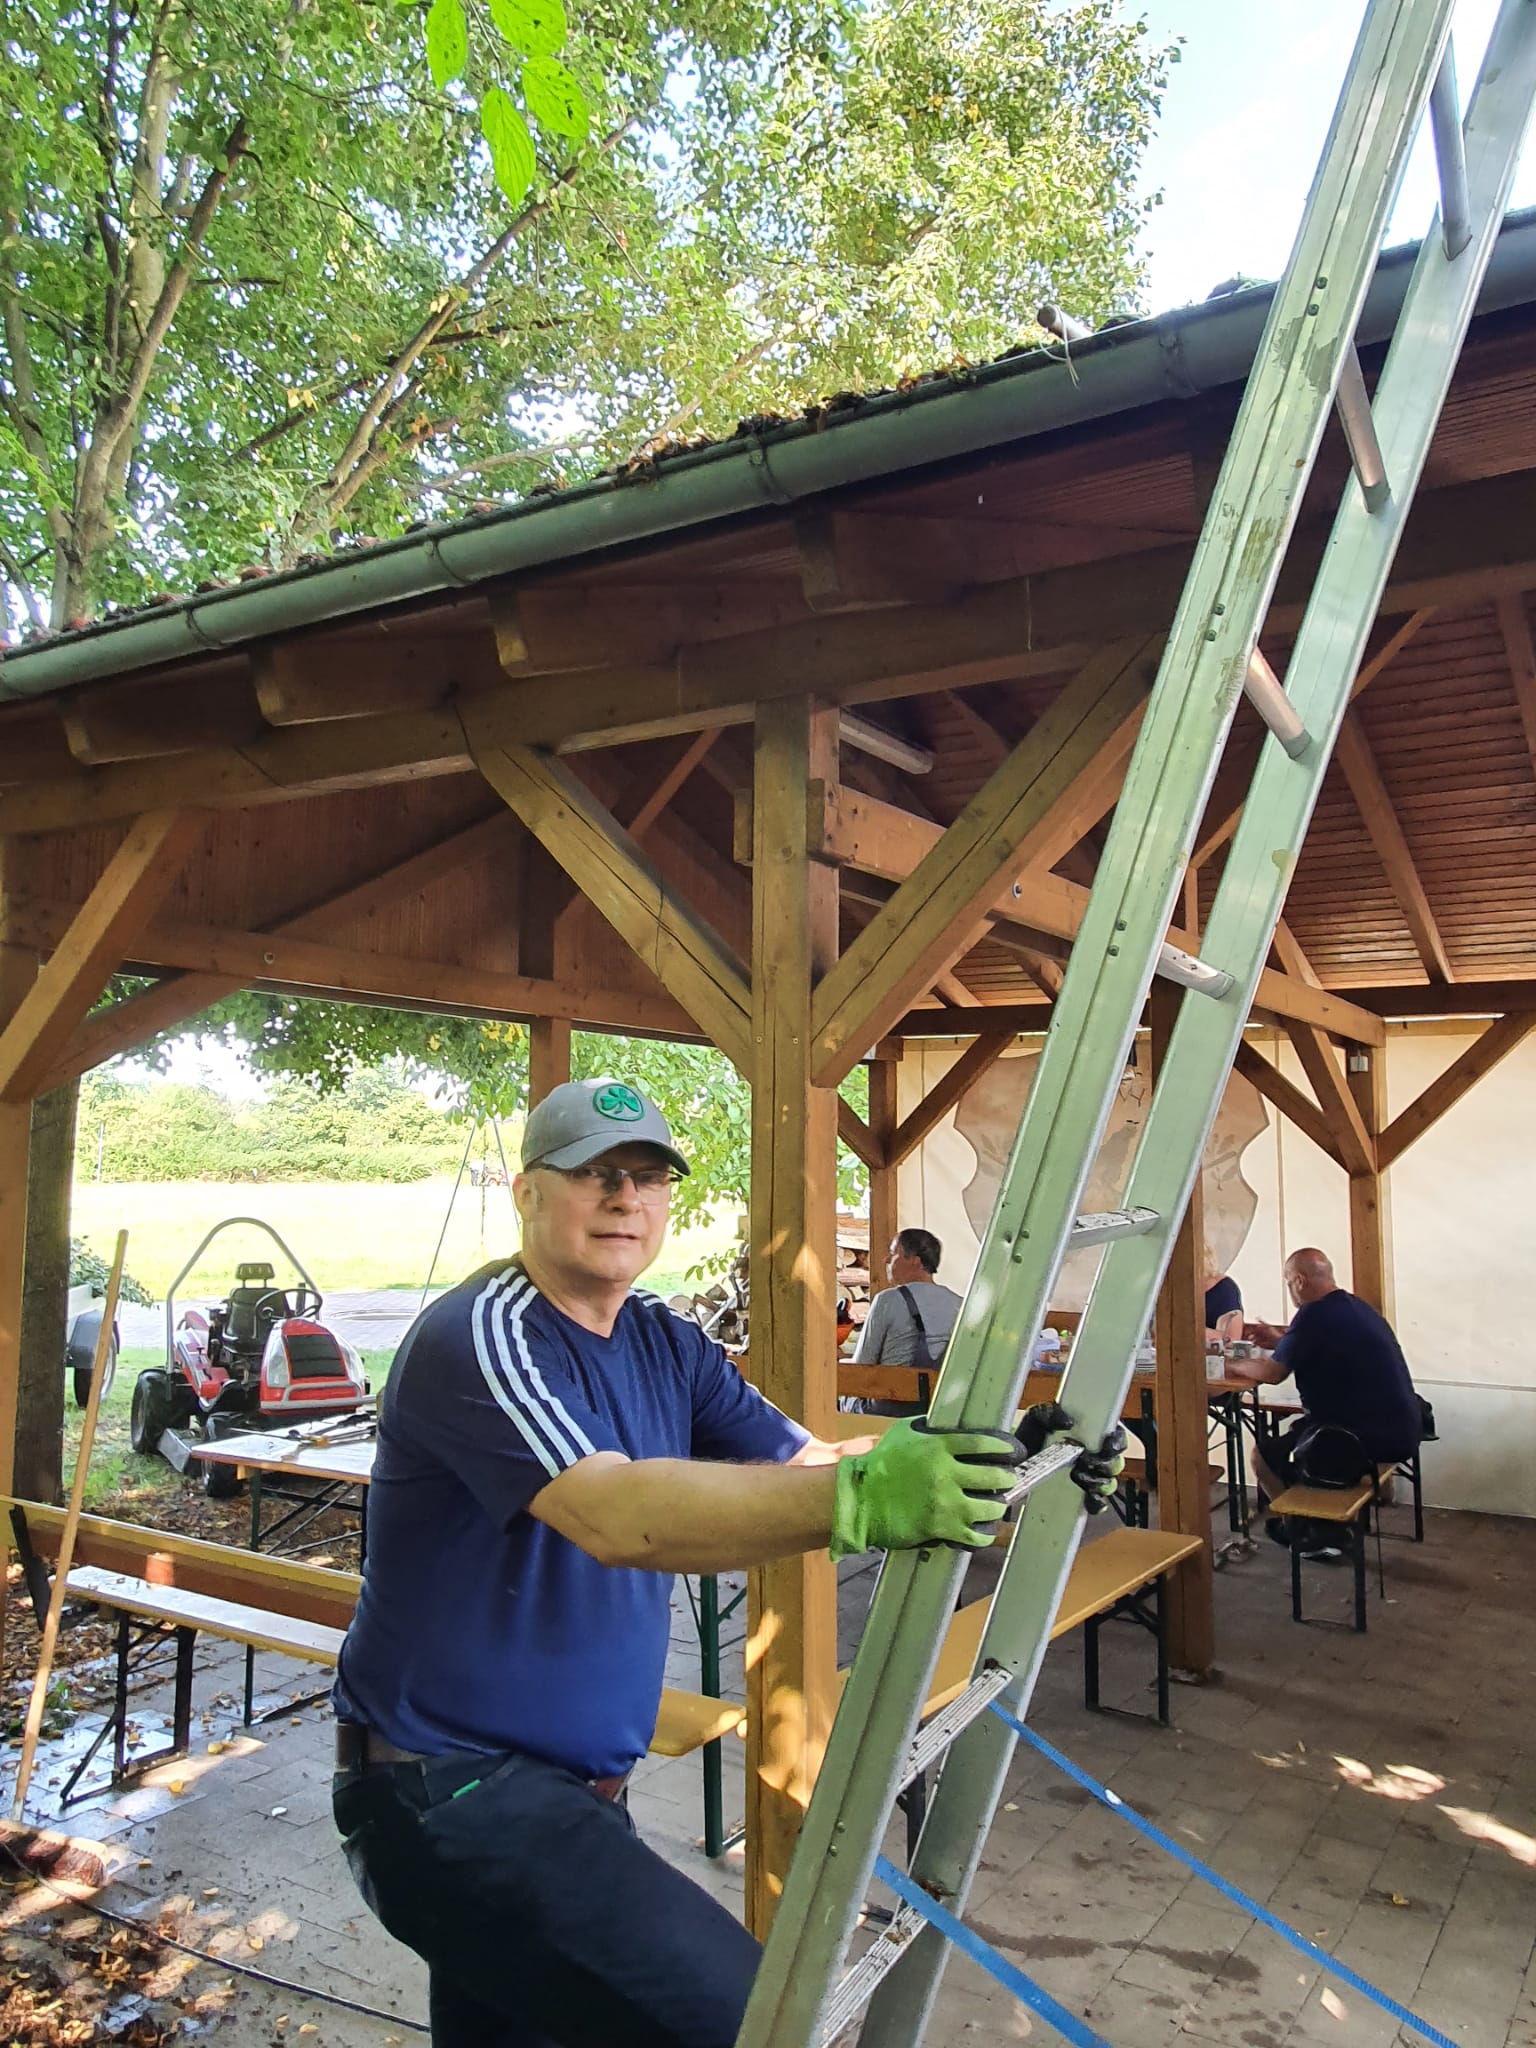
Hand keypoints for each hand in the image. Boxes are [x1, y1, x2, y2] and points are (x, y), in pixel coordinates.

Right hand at [830, 1419, 1017, 1559]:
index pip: (985, 1443)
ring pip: (991, 1507)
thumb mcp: (904, 1433)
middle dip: (1007, 1478)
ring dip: (998, 1506)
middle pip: (995, 1475)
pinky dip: (984, 1534)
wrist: (859, 1498)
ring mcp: (945, 1502)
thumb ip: (932, 1431)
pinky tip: (983, 1529)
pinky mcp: (941, 1528)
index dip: (1005, 1447)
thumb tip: (955, 1428)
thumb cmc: (879, 1464)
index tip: (1013, 1452)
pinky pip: (976, 1535)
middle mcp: (946, 1473)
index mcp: (938, 1446)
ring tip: (996, 1504)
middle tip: (1009, 1479)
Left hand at [1016, 1404, 1127, 1515]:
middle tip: (1089, 1461)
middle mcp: (1094, 1455)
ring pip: (1109, 1483)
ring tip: (1078, 1476)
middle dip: (1108, 1464)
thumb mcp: (1038, 1418)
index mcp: (1090, 1433)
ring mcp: (1089, 1477)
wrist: (1012, 1462)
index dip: (1118, 1440)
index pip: (1115, 1435)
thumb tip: (1067, 1421)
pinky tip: (1086, 1497)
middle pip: (1116, 1462)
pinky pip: (1097, 1503)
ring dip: (1099, 1482)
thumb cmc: (1029, 1436)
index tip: (1108, 1444)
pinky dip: (1095, 1502)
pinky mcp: (1080, 1497)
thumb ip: (1051, 1413)